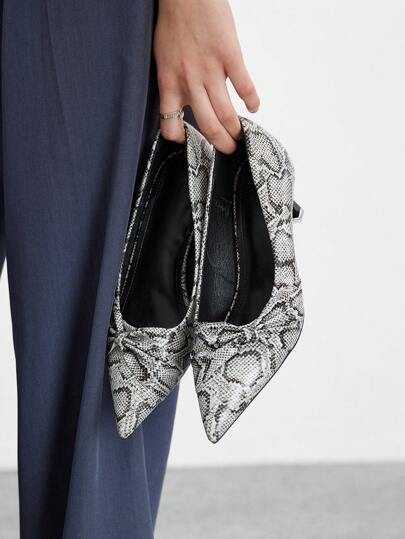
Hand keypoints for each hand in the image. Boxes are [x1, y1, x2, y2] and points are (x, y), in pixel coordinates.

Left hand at [154, 0, 259, 153]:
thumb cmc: (174, 23)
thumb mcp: (163, 59)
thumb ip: (173, 83)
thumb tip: (184, 103)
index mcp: (169, 83)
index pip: (170, 124)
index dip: (180, 138)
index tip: (191, 143)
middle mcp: (190, 83)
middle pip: (207, 126)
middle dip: (221, 144)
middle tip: (229, 150)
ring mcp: (211, 71)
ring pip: (226, 114)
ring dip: (236, 130)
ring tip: (242, 137)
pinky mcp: (230, 56)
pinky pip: (244, 86)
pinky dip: (252, 100)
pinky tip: (254, 107)